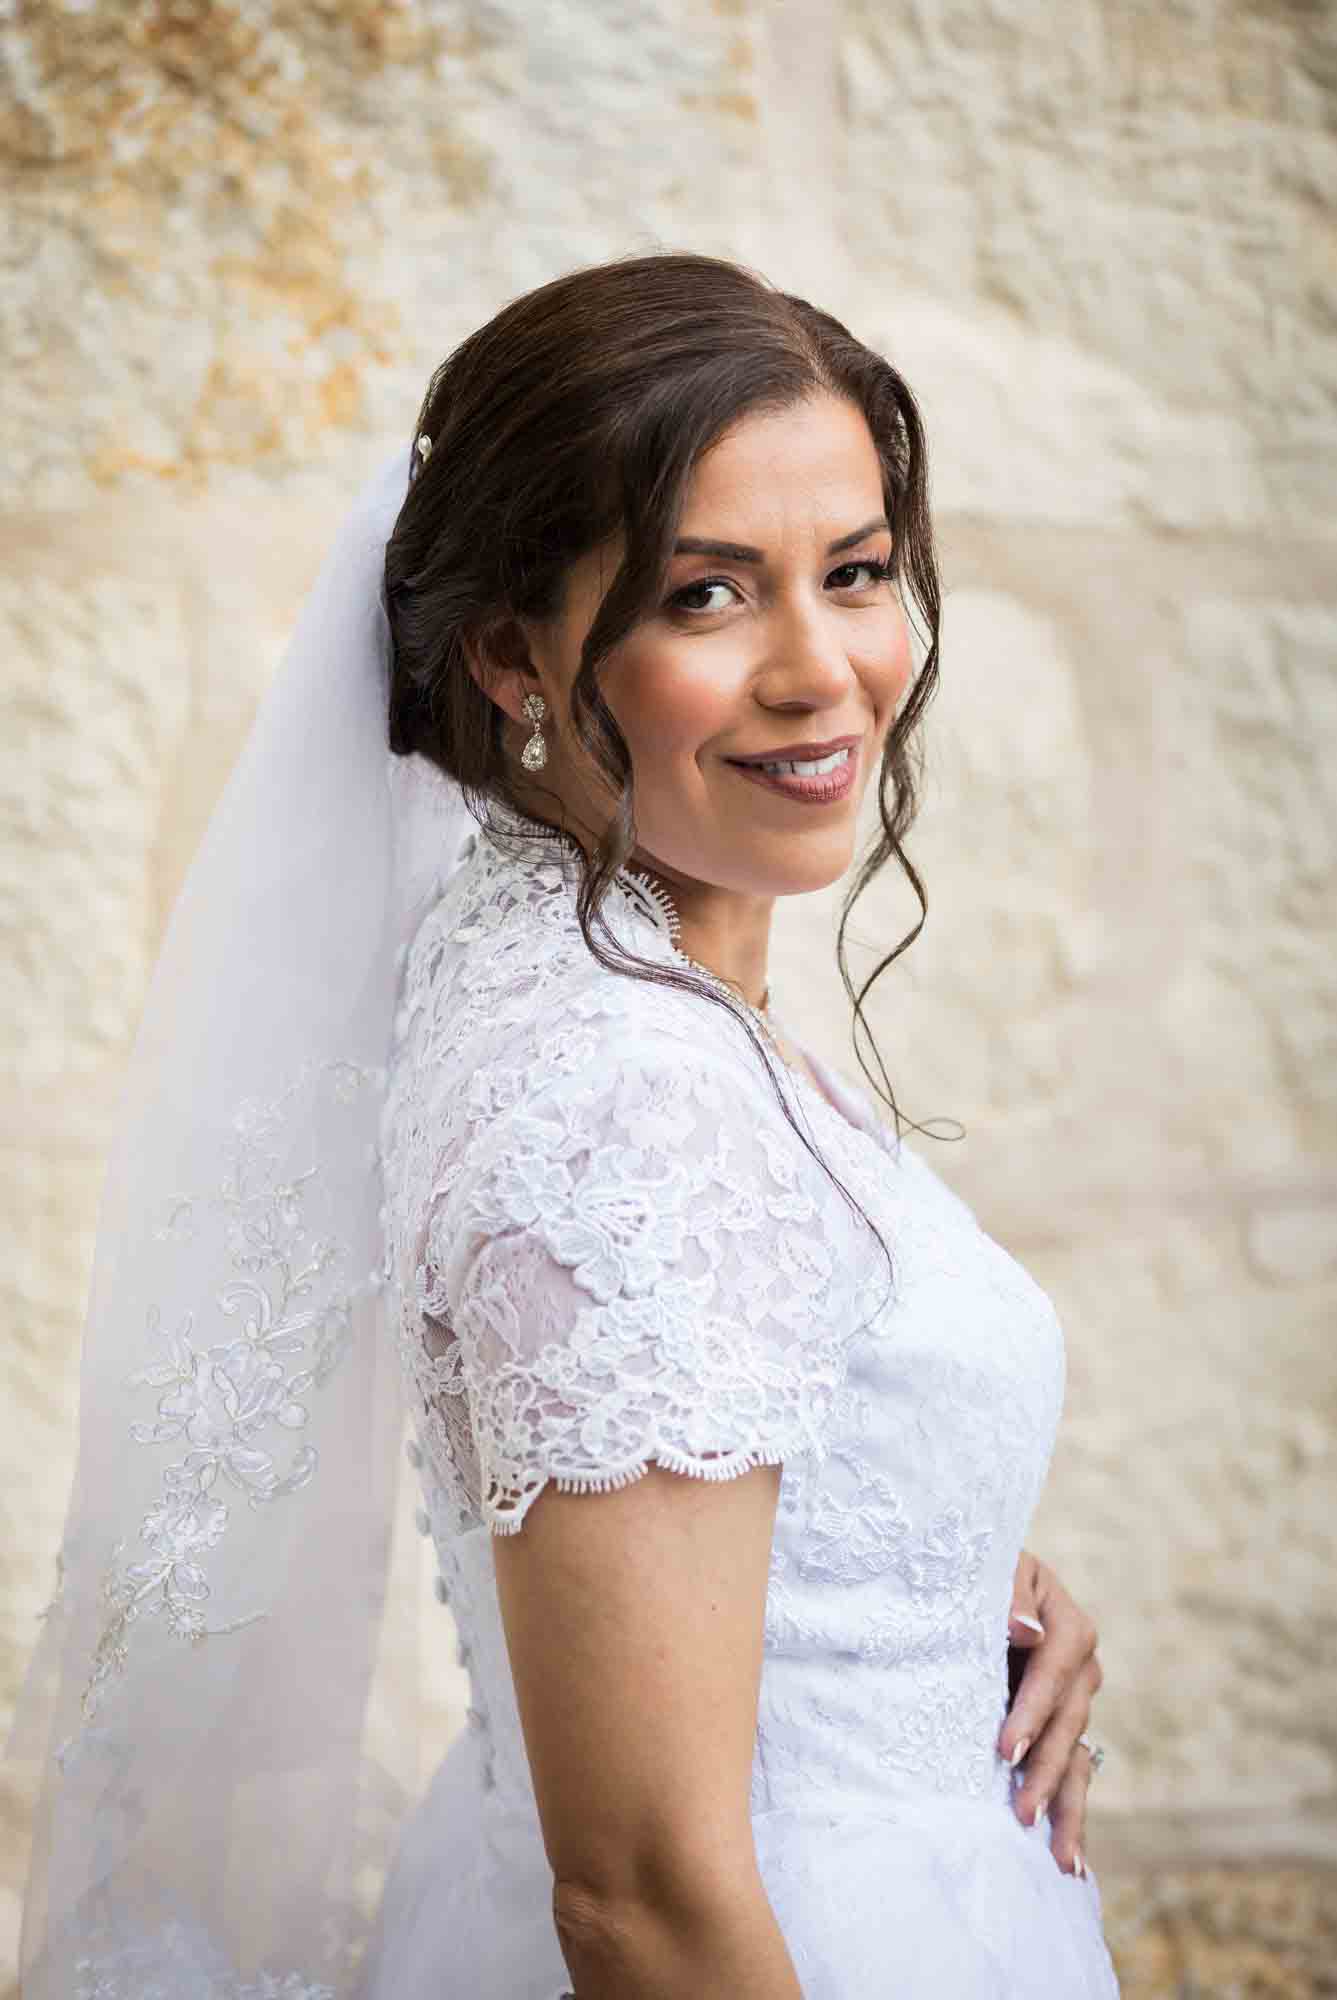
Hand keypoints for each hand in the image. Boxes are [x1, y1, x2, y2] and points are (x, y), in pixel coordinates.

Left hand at [1000, 1548, 1102, 1879]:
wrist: (984, 1583)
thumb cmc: (981, 1574)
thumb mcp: (993, 1569)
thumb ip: (1010, 1598)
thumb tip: (1026, 1630)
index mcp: (1068, 1623)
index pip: (1054, 1671)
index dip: (1032, 1711)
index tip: (1005, 1750)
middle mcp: (1082, 1666)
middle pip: (1069, 1722)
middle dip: (1046, 1771)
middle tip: (1022, 1814)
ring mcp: (1078, 1700)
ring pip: (1077, 1757)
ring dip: (1068, 1807)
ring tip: (1060, 1859)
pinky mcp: (1065, 1726)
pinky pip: (1073, 1771)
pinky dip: (1071, 1812)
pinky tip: (1070, 1858)